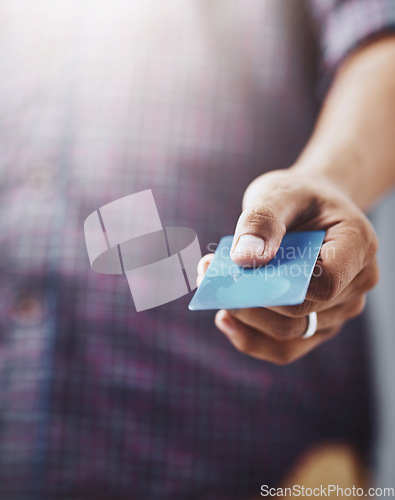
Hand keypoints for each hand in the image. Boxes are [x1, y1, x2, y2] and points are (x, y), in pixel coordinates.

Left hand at [198, 169, 378, 363]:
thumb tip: (244, 260)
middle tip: (207, 276)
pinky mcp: (317, 324)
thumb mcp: (279, 192)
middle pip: (301, 316)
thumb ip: (262, 221)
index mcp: (357, 246)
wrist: (310, 207)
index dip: (280, 286)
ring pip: (290, 338)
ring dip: (245, 320)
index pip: (325, 284)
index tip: (237, 269)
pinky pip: (285, 348)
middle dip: (249, 302)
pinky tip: (225, 318)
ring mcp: (338, 310)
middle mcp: (355, 285)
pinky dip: (251, 337)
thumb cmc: (298, 198)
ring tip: (211, 292)